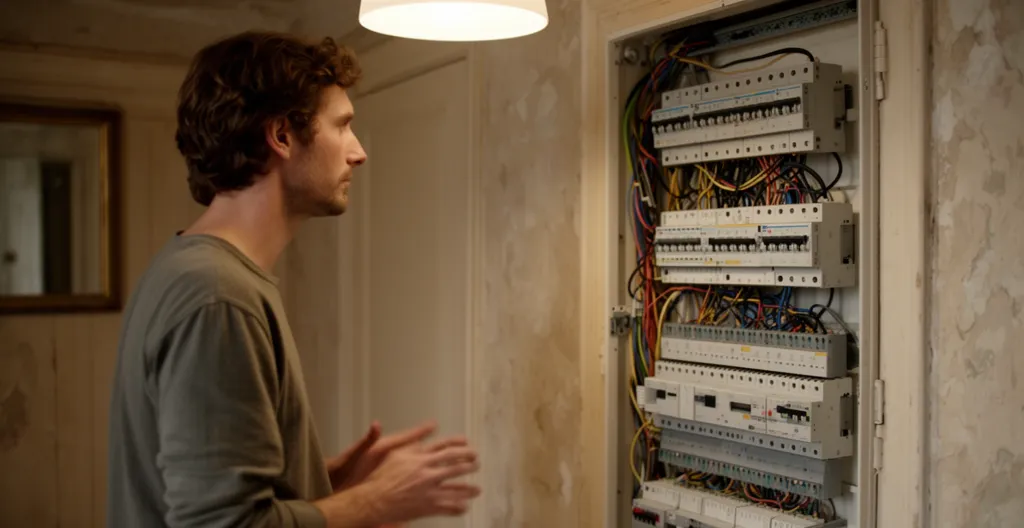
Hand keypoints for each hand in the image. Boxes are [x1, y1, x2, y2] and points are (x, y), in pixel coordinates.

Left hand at [327, 420, 440, 491]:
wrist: (332, 484)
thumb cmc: (341, 471)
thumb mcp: (354, 455)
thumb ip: (366, 441)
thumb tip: (376, 425)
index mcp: (381, 449)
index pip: (405, 437)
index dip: (420, 431)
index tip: (433, 424)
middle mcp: (385, 455)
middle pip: (411, 446)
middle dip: (427, 442)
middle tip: (443, 438)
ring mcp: (386, 464)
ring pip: (410, 457)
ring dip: (423, 455)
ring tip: (440, 453)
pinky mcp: (384, 474)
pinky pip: (403, 469)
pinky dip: (413, 467)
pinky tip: (421, 471)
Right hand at [360, 436, 480, 523]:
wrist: (373, 500)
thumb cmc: (380, 477)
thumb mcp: (395, 453)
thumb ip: (413, 444)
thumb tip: (426, 433)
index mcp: (420, 458)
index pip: (447, 448)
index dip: (461, 446)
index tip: (468, 445)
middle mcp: (427, 472)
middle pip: (456, 465)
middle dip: (470, 464)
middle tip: (476, 463)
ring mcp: (429, 490)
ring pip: (457, 488)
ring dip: (469, 488)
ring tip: (477, 489)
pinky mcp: (428, 506)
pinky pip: (449, 507)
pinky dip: (459, 507)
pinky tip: (465, 507)